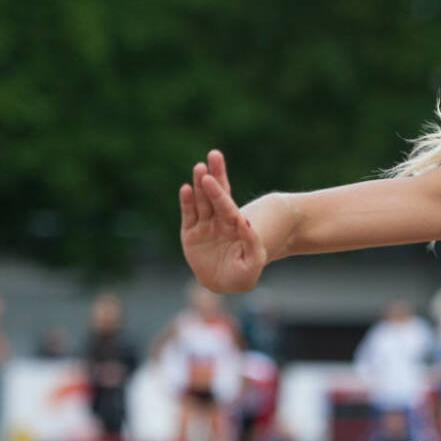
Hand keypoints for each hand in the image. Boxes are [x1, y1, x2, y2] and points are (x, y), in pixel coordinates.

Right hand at [179, 149, 264, 292]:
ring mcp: (205, 225)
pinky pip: (188, 215)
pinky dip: (187, 202)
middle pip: (217, 195)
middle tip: (213, 156)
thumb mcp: (254, 260)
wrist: (225, 283)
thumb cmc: (243, 273)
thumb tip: (244, 221)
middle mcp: (220, 221)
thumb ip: (252, 241)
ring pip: (202, 201)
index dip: (221, 193)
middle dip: (215, 176)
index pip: (228, 205)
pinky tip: (186, 188)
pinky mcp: (190, 233)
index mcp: (236, 226)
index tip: (214, 178)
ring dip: (199, 185)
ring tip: (199, 167)